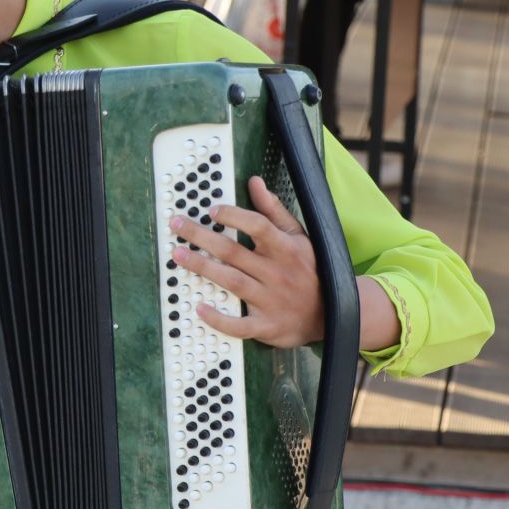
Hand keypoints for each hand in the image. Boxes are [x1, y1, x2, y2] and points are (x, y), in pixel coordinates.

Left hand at [168, 177, 324, 348]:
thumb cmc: (309, 270)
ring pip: (232, 282)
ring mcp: (271, 301)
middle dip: (202, 237)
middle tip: (177, 225)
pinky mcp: (266, 326)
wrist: (330, 315)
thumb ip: (274, 211)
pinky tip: (200, 308)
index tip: (212, 210)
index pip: (258, 227)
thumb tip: (254, 182)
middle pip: (234, 252)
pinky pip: (239, 324)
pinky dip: (219, 319)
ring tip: (178, 255)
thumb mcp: (299, 237)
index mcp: (286, 249)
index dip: (234, 216)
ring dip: (203, 268)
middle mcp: (277, 273)